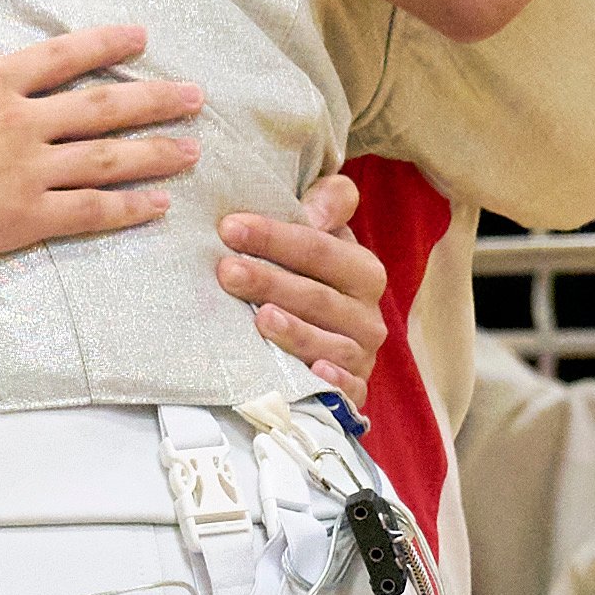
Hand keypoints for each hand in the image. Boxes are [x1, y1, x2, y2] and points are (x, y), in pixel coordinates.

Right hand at [0, 0, 201, 268]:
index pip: (62, 57)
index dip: (105, 45)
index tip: (142, 37)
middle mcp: (19, 121)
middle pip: (102, 106)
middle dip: (155, 100)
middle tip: (197, 97)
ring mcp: (26, 170)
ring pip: (106, 158)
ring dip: (155, 152)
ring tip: (194, 149)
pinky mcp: (22, 217)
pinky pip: (87, 211)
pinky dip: (127, 208)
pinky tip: (159, 204)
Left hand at [223, 170, 390, 403]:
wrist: (328, 333)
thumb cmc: (315, 275)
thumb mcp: (325, 232)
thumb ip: (328, 202)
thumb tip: (314, 214)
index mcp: (363, 271)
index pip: (320, 249)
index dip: (275, 237)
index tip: (229, 227)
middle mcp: (368, 316)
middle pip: (318, 297)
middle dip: (270, 282)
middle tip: (226, 271)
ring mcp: (362, 356)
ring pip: (329, 344)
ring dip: (295, 332)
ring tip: (259, 318)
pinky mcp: (354, 392)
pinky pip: (347, 391)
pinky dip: (332, 382)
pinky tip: (313, 371)